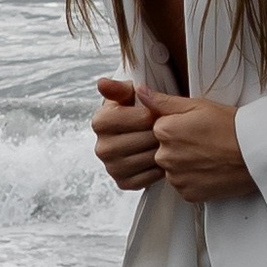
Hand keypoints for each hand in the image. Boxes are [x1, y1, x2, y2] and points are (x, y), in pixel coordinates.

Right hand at [91, 76, 163, 192]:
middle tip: (165, 128)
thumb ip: (119, 88)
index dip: (154, 114)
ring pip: (151, 157)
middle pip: (147, 139)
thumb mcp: (129, 95)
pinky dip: (160, 167)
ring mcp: (112, 167)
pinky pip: (151, 176)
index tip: (155, 113)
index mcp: (100, 122)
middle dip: (161, 132)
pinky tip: (159, 156)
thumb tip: (102, 83)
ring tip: (164, 141)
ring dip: (163, 149)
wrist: (138, 135)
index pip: (140, 118)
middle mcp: (102, 147)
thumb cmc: (135, 112)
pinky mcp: (124, 183)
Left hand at [143, 88, 259, 203]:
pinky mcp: (187, 194)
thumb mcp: (198, 105)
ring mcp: (175, 178)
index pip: (158, 128)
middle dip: (179, 146)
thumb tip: (140, 92)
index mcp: (164, 131)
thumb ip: (164, 101)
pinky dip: (194, 179)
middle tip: (204, 142)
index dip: (177, 127)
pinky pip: (184, 185)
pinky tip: (209, 169)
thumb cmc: (231, 127)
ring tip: (209, 156)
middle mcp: (165, 157)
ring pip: (173, 169)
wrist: (255, 153)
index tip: (195, 127)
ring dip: (185, 164)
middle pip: (163, 150)